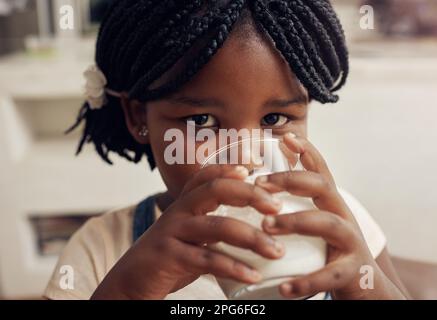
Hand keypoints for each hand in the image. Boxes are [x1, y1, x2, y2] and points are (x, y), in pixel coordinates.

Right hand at [91, 165, 284, 299]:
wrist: (131, 281)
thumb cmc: (169, 256)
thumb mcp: (189, 233)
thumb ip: (213, 223)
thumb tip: (252, 224)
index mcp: (184, 203)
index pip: (206, 175)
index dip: (230, 168)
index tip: (256, 168)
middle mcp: (178, 211)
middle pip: (215, 190)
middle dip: (250, 194)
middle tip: (277, 206)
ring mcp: (173, 232)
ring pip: (218, 227)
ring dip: (252, 238)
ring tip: (276, 251)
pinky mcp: (170, 256)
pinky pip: (208, 259)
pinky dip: (234, 268)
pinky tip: (253, 275)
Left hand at [254, 133, 405, 299]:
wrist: (366, 287)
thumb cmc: (331, 250)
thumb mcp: (318, 222)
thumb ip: (300, 205)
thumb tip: (261, 190)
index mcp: (331, 204)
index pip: (320, 171)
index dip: (306, 152)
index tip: (285, 137)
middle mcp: (343, 216)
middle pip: (322, 186)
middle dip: (291, 179)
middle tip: (259, 184)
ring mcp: (350, 242)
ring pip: (327, 223)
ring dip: (294, 221)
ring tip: (266, 225)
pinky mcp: (352, 272)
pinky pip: (330, 275)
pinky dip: (306, 282)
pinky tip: (285, 288)